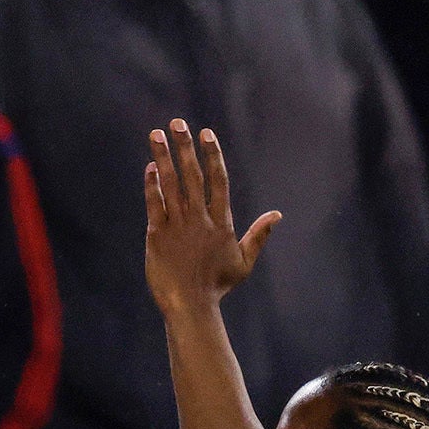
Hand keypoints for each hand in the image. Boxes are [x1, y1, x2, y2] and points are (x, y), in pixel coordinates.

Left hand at [144, 118, 279, 311]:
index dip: (212, 155)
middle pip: (192, 176)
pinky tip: (151, 166)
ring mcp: (177, 226)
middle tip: (178, 123)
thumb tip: (277, 214)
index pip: (217, 181)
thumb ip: (259, 235)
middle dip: (185, 147)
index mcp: (221, 224)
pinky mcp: (157, 235)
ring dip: (163, 156)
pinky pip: (154, 203)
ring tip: (156, 134)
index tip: (206, 134)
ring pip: (170, 184)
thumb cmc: (217, 286)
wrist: (190, 305)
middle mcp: (199, 220)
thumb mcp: (243, 262)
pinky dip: (152, 184)